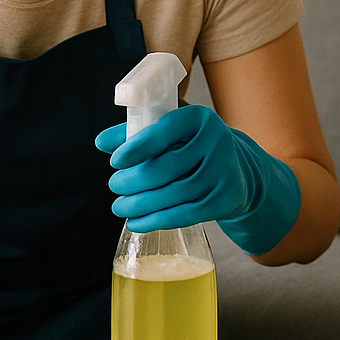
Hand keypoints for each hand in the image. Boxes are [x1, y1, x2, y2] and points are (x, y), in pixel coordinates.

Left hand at [95, 105, 300, 255]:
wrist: (237, 168)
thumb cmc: (192, 147)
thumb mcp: (170, 132)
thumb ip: (136, 133)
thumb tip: (102, 142)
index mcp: (198, 117)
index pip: (163, 130)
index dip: (136, 147)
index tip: (115, 161)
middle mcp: (216, 141)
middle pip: (166, 167)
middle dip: (133, 181)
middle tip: (115, 186)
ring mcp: (225, 171)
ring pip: (174, 194)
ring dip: (141, 204)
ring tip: (120, 207)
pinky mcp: (228, 198)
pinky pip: (187, 213)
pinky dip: (158, 220)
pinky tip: (137, 222)